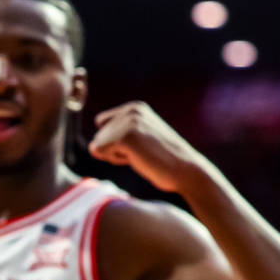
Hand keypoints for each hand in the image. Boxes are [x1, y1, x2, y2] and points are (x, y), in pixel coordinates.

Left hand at [88, 101, 211, 193]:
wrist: (187, 171)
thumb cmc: (163, 161)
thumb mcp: (141, 139)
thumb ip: (119, 135)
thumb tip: (91, 147)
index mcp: (135, 108)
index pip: (102, 125)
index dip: (115, 141)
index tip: (140, 147)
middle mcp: (130, 110)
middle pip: (98, 136)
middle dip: (114, 150)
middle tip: (142, 153)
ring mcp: (128, 121)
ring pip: (97, 144)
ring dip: (114, 156)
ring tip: (141, 155)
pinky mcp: (126, 136)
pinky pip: (99, 151)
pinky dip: (115, 160)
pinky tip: (137, 159)